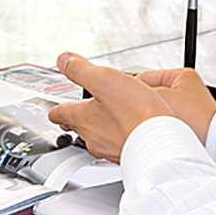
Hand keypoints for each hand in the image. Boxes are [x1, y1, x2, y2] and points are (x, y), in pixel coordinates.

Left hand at [46, 52, 175, 162]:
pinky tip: (125, 131)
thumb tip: (63, 60)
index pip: (61, 113)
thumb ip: (82, 70)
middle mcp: (92, 136)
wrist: (161, 146)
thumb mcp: (105, 80)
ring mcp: (109, 148)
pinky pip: (115, 144)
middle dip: (75, 119)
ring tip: (101, 120)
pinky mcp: (126, 154)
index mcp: (83, 117)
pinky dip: (116, 135)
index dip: (56, 109)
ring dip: (97, 127)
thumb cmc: (136, 114)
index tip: (54, 110)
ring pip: (96, 136)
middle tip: (73, 116)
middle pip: (77, 126)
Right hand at [130, 67, 215, 141]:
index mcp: (181, 76)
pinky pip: (163, 122)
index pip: (144, 78)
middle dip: (141, 105)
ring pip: (155, 110)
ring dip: (149, 117)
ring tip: (146, 125)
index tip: (120, 99)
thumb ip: (141, 92)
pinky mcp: (185, 124)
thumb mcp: (162, 98)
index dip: (130, 89)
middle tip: (132, 114)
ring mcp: (185, 107)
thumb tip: (122, 91)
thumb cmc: (196, 119)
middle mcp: (185, 89)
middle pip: (150, 95)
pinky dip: (158, 126)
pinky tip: (154, 133)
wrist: (215, 145)